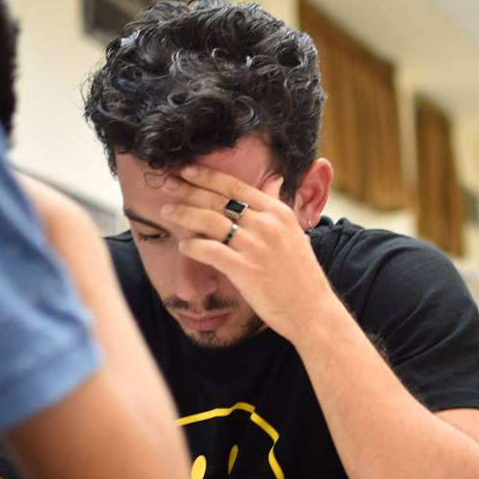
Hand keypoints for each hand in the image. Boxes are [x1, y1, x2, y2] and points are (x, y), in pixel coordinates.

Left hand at [158, 165, 338, 344]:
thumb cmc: (298, 273)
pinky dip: (193, 246)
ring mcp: (255, 247)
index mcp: (277, 212)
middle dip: (188, 189)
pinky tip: (182, 244)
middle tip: (166, 183)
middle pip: (219, 200)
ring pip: (210, 222)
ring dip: (184, 214)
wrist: (311, 309)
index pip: (236, 187)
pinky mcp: (245, 270)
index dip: (208, 176)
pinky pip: (210, 251)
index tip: (187, 169)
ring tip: (166, 211)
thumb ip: (277, 205)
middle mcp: (267, 225)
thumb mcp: (293, 231)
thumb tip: (273, 179)